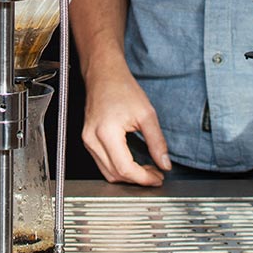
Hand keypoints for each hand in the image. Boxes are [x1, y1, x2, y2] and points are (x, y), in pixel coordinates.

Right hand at [81, 62, 170, 185]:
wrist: (103, 74)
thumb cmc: (121, 87)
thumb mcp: (146, 114)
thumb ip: (157, 142)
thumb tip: (164, 164)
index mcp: (106, 132)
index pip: (125, 168)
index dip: (144, 178)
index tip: (158, 177)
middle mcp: (92, 139)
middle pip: (115, 174)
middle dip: (138, 179)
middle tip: (156, 173)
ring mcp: (87, 140)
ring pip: (107, 172)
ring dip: (128, 176)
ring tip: (146, 169)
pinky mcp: (87, 139)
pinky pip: (102, 163)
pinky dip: (118, 168)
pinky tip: (132, 162)